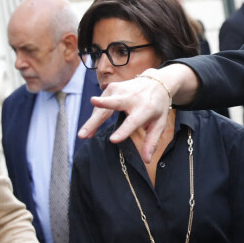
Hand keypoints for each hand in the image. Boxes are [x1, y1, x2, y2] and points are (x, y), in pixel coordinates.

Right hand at [78, 63, 197, 162]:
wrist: (157, 82)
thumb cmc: (157, 107)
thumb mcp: (159, 123)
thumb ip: (151, 141)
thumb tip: (147, 160)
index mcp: (146, 108)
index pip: (133, 121)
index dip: (123, 131)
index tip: (113, 140)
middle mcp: (133, 97)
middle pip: (114, 104)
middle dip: (101, 112)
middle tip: (88, 125)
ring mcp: (121, 90)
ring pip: (103, 106)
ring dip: (92, 121)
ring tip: (84, 135)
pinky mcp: (112, 87)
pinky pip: (101, 104)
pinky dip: (95, 115)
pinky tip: (90, 128)